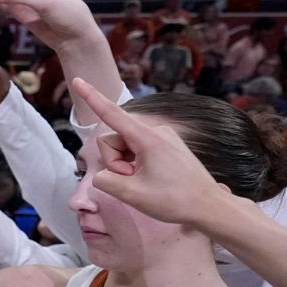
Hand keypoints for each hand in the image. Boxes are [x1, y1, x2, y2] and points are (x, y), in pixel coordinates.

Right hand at [71, 77, 224, 225]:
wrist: (208, 207)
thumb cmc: (174, 201)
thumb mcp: (130, 194)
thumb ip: (104, 180)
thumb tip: (103, 174)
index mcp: (147, 138)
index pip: (111, 114)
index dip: (91, 97)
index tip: (77, 80)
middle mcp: (155, 131)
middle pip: (113, 139)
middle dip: (114, 162)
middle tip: (131, 182)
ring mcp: (162, 137)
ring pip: (124, 146)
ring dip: (124, 165)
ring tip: (143, 183)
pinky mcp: (166, 145)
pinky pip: (137, 149)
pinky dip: (135, 164)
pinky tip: (150, 179)